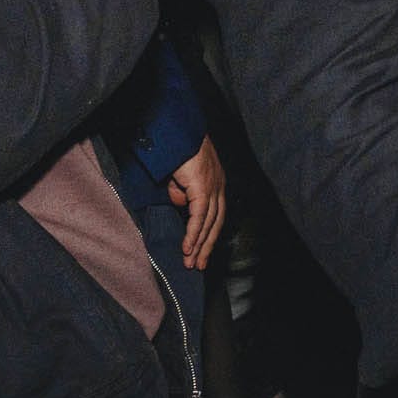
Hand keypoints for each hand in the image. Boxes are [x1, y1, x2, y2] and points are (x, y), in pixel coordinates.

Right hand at [165, 135, 226, 268]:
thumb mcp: (180, 178)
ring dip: (198, 245)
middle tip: (198, 265)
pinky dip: (193, 234)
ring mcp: (213, 187)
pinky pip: (199, 216)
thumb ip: (181, 193)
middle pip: (215, 223)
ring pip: (208, 223)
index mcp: (216, 184)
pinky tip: (188, 248)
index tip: (201, 252)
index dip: (208, 235)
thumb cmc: (178, 151)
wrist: (179, 132)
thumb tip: (181, 205)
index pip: (216, 216)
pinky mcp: (204, 188)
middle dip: (206, 246)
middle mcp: (219, 187)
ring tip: (190, 263)